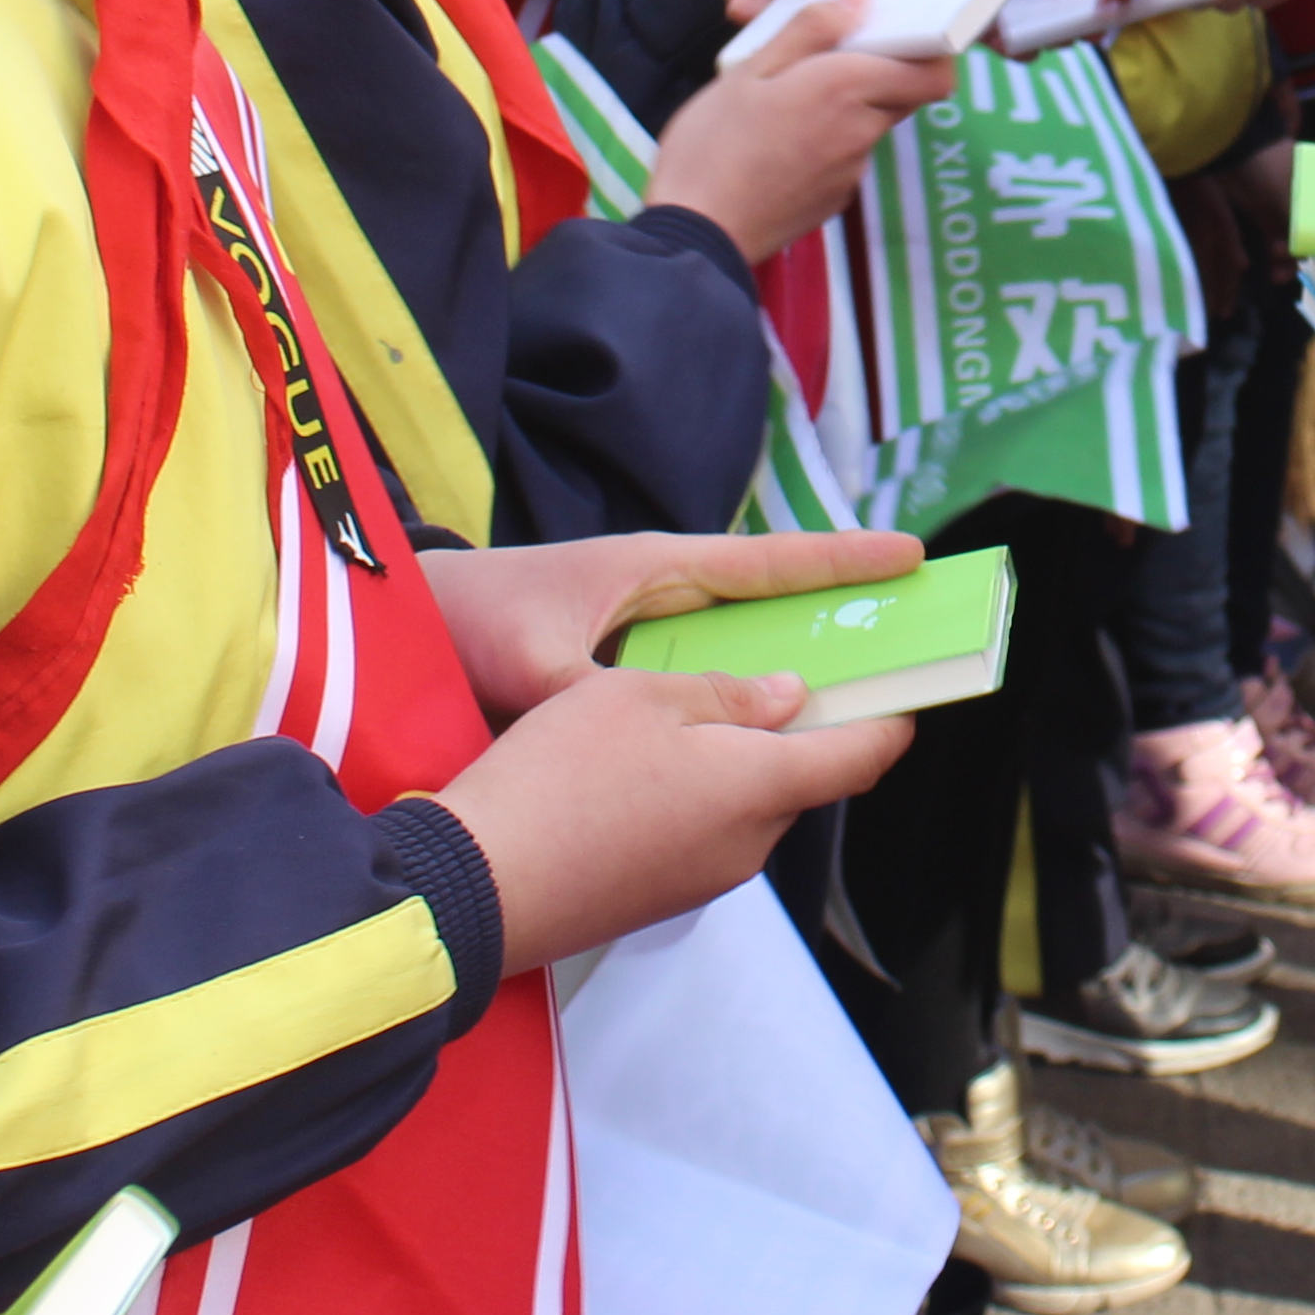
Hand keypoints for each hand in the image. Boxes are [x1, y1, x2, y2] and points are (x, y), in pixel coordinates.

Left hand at [420, 526, 925, 720]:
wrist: (402, 628)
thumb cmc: (466, 619)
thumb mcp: (534, 658)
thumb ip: (606, 695)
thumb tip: (686, 732)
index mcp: (655, 570)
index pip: (769, 564)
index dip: (842, 563)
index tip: (912, 558)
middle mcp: (660, 600)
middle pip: (770, 613)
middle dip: (838, 627)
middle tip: (912, 647)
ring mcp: (643, 638)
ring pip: (737, 660)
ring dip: (786, 681)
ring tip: (853, 716)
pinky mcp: (622, 675)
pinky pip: (698, 693)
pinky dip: (733, 715)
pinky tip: (757, 756)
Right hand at [436, 663, 916, 969]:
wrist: (476, 888)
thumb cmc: (560, 778)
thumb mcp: (640, 697)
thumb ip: (726, 695)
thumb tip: (789, 699)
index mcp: (761, 786)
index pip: (863, 756)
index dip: (891, 716)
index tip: (903, 686)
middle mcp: (748, 844)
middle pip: (803, 779)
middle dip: (799, 731)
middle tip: (771, 671)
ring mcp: (703, 880)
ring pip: (748, 806)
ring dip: (737, 763)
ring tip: (685, 710)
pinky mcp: (657, 899)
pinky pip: (701, 835)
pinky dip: (695, 796)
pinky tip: (639, 766)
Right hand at [641, 4, 956, 262]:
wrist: (696, 231)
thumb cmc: (714, 144)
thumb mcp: (749, 70)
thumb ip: (809, 31)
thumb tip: (860, 1)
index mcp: (846, 88)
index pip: (934, 75)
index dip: (932, 54)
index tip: (900, 35)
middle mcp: (862, 130)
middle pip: (901, 94)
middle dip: (877, 70)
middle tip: (825, 57)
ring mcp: (852, 170)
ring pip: (869, 123)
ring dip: (844, 106)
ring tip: (783, 100)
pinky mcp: (835, 199)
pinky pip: (845, 156)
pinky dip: (825, 140)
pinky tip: (777, 142)